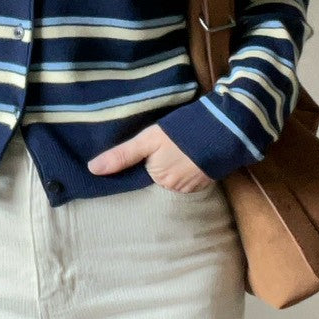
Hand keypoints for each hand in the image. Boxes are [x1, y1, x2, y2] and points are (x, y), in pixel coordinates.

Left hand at [87, 124, 214, 192]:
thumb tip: (92, 170)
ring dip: (176, 164)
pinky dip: (189, 166)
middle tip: (169, 143)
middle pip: (159, 176)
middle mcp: (175, 188)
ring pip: (175, 176)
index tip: (149, 149)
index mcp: (158, 178)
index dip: (144, 161)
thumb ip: (122, 155)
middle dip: (161, 163)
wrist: (226, 130)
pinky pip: (190, 176)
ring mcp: (193, 186)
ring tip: (181, 146)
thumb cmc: (183, 132)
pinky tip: (191, 152)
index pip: (143, 174)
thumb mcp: (148, 139)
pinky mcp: (208, 180)